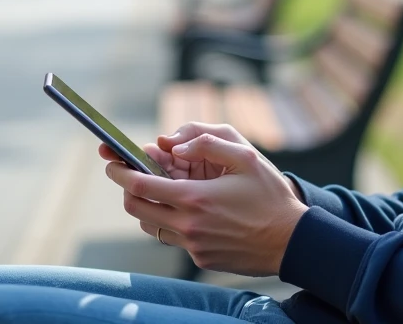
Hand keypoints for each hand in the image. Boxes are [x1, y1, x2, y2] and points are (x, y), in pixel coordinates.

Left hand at [102, 125, 307, 275]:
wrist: (291, 240)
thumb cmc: (270, 195)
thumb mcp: (245, 156)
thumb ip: (207, 143)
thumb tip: (174, 146)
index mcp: (196, 198)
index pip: (140, 186)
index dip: (120, 172)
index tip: (111, 161)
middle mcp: (189, 225)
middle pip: (137, 208)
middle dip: (127, 188)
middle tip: (131, 173)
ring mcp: (193, 246)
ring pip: (152, 225)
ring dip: (149, 206)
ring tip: (164, 189)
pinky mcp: (200, 259)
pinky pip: (174, 238)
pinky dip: (173, 221)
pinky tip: (192, 209)